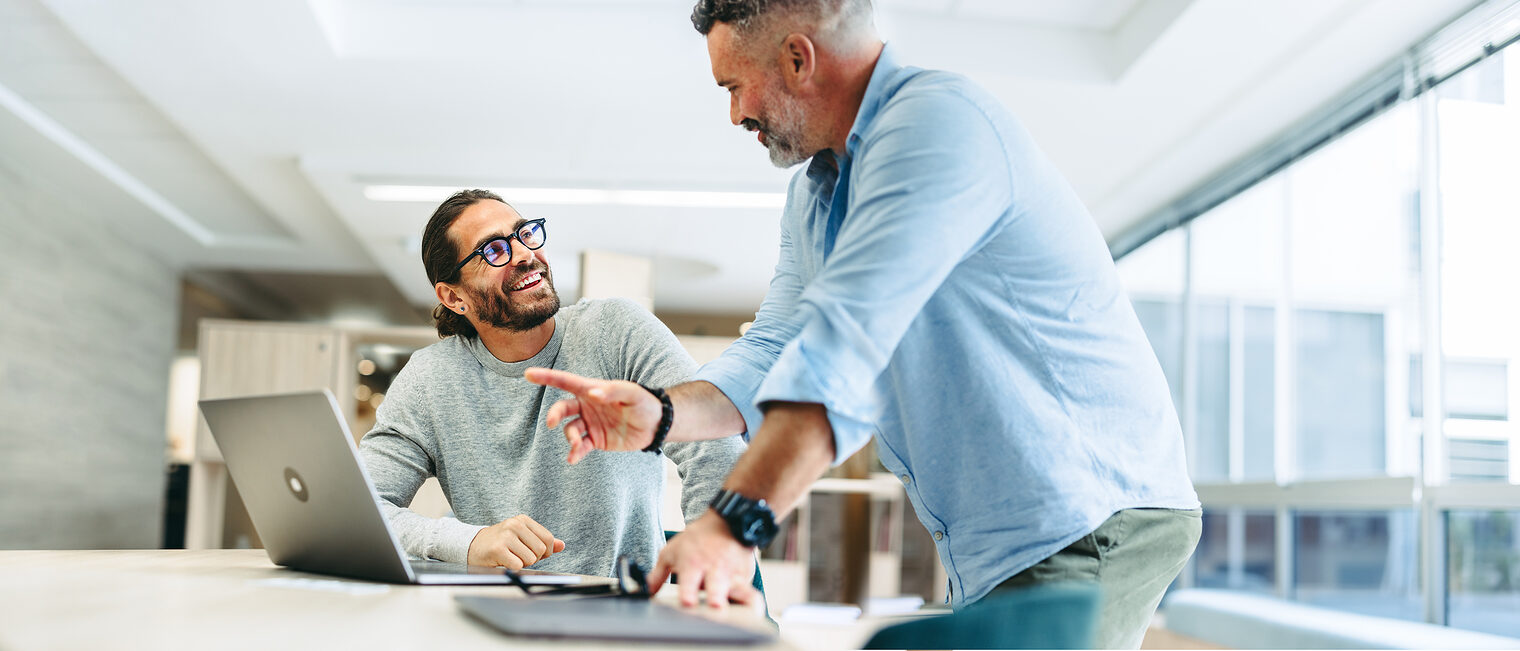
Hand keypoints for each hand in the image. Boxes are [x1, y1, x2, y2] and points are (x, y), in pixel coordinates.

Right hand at [467, 514, 565, 568]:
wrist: (472, 546)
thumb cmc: (500, 543)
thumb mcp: (522, 537)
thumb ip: (542, 541)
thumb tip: (561, 545)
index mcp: (523, 520)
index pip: (548, 539)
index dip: (545, 552)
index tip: (535, 554)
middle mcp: (515, 525)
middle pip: (540, 550)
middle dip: (533, 559)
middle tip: (520, 557)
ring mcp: (506, 536)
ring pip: (530, 559)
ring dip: (522, 564)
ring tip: (511, 558)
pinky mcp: (497, 549)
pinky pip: (518, 565)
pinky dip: (513, 568)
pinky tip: (504, 562)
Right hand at [524, 367, 662, 463]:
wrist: (656, 425)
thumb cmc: (644, 403)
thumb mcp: (631, 393)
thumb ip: (612, 391)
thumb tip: (593, 393)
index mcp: (592, 390)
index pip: (565, 382)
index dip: (546, 377)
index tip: (528, 374)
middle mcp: (587, 406)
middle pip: (562, 409)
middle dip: (554, 415)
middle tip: (551, 423)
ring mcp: (590, 424)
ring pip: (570, 430)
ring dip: (570, 437)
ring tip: (577, 445)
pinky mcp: (596, 440)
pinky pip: (580, 447)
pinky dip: (575, 453)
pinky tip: (572, 459)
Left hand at [650, 511, 759, 608]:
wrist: (727, 522)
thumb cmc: (697, 540)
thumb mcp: (671, 552)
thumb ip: (657, 575)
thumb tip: (645, 592)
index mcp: (693, 563)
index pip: (690, 580)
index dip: (689, 592)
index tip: (688, 602)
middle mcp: (714, 569)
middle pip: (717, 586)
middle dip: (716, 596)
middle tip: (715, 606)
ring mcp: (733, 574)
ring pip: (741, 590)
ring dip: (741, 601)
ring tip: (746, 613)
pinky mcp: (747, 577)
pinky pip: (750, 593)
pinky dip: (751, 603)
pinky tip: (751, 612)